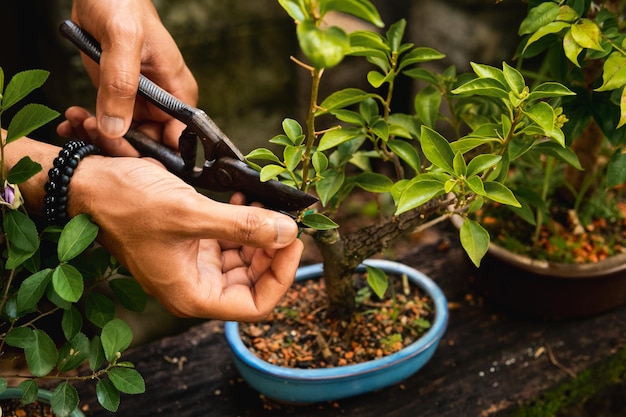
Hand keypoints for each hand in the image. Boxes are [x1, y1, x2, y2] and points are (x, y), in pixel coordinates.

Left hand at [61, 0, 197, 153]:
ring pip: (127, 138)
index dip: (154, 152)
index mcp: (178, 92)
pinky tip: (73, 119)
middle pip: (151, 144)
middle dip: (120, 145)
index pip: (178, 139)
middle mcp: (163, 103)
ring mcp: (141, 103)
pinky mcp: (119, 100)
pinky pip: (109, 126)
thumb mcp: (123, 40)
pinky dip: (91, 127)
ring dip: (100, 137)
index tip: (122, 147)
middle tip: (92, 131)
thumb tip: (116, 128)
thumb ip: (121, 84)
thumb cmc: (122, 5)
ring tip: (78, 121)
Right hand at [71, 156, 302, 319]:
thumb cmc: (127, 205)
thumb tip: (288, 232)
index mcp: (192, 295)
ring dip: (260, 232)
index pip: (256, 305)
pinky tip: (244, 198)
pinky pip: (228, 240)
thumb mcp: (189, 214)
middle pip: (254, 281)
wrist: (88, 185)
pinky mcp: (191, 243)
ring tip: (264, 202)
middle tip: (286, 217)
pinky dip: (242, 223)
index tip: (294, 241)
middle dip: (273, 250)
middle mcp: (195, 285)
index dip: (282, 276)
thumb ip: (242, 226)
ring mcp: (193, 264)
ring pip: (244, 259)